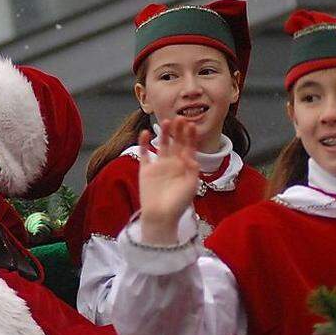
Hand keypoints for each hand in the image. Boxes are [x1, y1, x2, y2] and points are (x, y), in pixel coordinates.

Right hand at [137, 118, 199, 244]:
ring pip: (161, 145)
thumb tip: (191, 156)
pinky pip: (144, 154)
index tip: (191, 124)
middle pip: (175, 143)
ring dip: (163, 134)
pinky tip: (145, 133)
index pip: (188, 147)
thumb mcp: (191, 186)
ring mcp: (158, 165)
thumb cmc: (178, 204)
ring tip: (165, 122)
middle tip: (179, 118)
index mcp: (185, 167)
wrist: (160, 216)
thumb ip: (192, 170)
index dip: (190, 136)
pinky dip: (143, 144)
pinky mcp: (146, 169)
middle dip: (178, 131)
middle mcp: (172, 163)